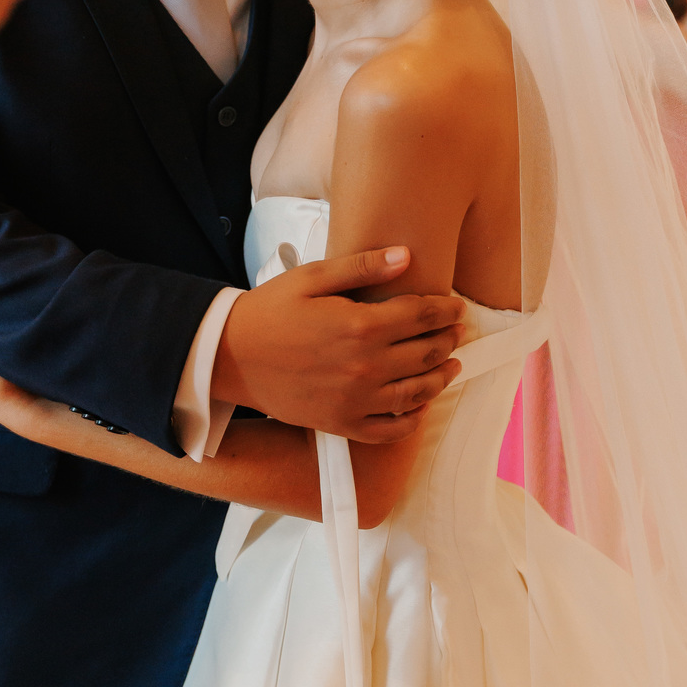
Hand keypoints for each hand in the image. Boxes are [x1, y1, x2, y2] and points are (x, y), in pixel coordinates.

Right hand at [212, 247, 464, 443]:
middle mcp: (365, 367)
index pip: (420, 315)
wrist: (229, 356)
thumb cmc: (270, 311)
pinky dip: (411, 421)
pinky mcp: (341, 424)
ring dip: (440, 379)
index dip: (445, 310)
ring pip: (416, 393)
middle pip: (425, 353)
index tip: (456, 308)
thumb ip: (362, 267)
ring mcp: (355, 400)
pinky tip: (419, 407)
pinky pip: (389, 430)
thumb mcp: (312, 277)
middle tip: (457, 333)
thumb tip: (406, 256)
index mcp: (360, 326)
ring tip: (451, 367)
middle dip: (447, 340)